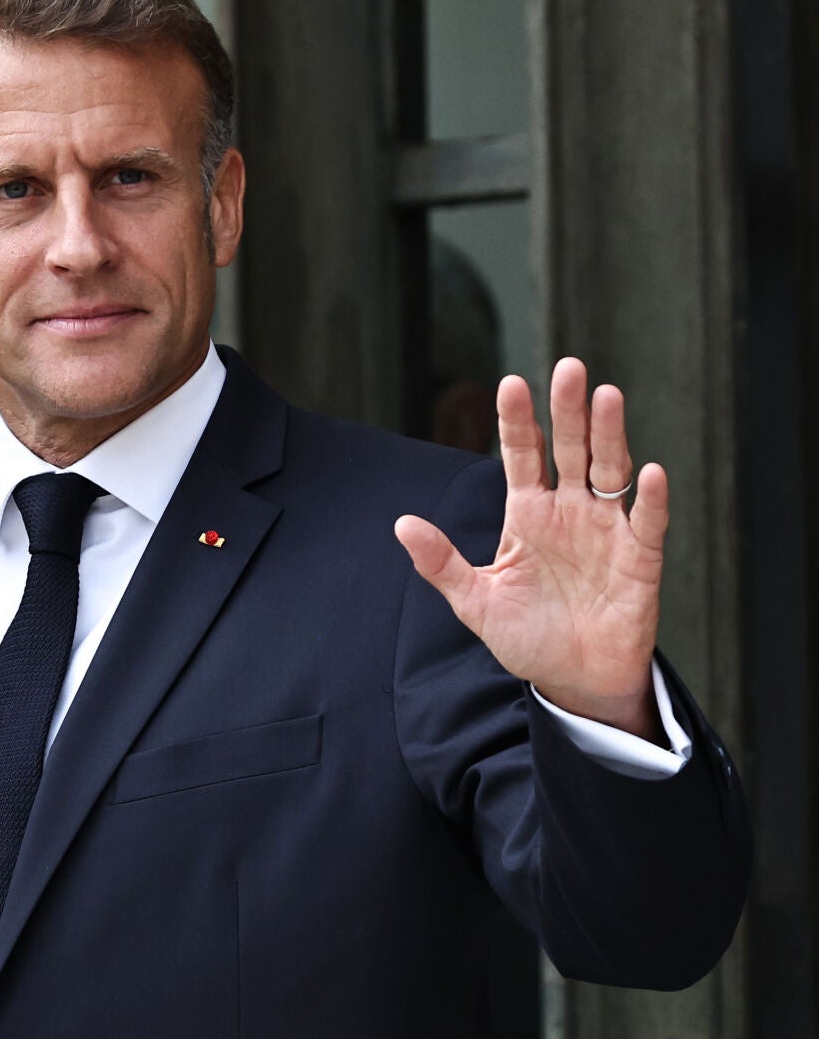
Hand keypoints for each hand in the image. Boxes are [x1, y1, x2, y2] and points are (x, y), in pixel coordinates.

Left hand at [394, 357, 665, 742]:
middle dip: (567, 411)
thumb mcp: (474, 601)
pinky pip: (647, 524)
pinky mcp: (640, 560)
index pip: (521, 455)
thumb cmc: (526, 637)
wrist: (573, 680)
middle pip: (569, 450)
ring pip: (608, 473)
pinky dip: (649, 500)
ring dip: (609, 436)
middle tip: (568, 368)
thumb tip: (400, 524)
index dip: (517, 421)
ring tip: (607, 396)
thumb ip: (441, 563)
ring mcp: (606, 531)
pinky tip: (648, 472)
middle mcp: (568, 512)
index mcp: (527, 514)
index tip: (511, 382)